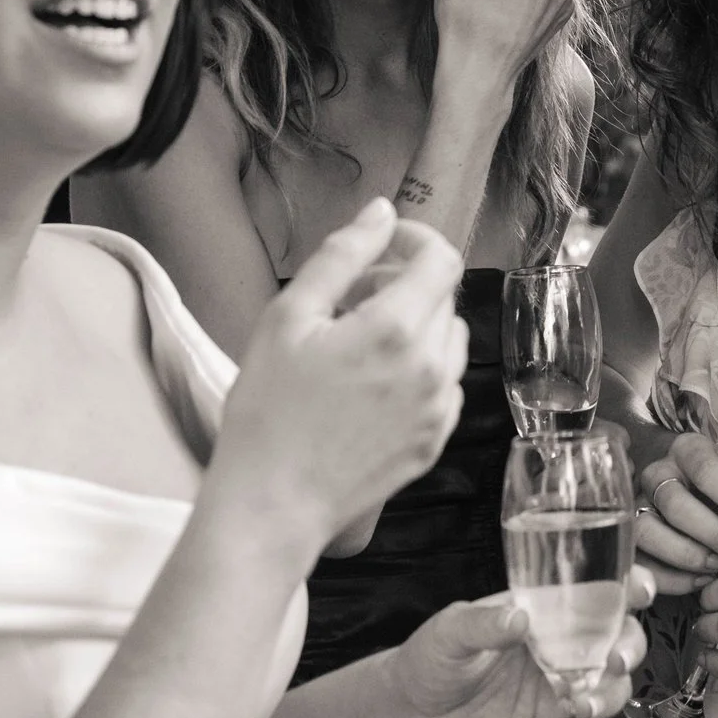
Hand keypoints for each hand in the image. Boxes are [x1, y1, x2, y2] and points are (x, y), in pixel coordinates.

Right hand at [207, 200, 467, 558]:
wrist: (272, 505)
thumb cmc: (267, 410)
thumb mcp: (288, 317)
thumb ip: (342, 255)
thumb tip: (381, 212)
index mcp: (398, 328)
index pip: (442, 259)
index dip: (416, 240)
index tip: (383, 247)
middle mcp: (433, 367)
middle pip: (443, 297)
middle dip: (405, 283)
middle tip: (350, 301)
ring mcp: (439, 409)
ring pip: (449, 341)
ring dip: (417, 327)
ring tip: (361, 344)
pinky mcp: (435, 441)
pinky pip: (445, 385)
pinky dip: (420, 371)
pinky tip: (372, 386)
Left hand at [389, 567, 655, 717]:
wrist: (412, 715)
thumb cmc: (432, 656)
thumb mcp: (451, 631)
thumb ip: (483, 623)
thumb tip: (519, 617)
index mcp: (547, 613)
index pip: (599, 594)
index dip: (629, 587)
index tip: (640, 591)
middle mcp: (566, 649)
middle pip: (620, 642)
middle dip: (629, 649)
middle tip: (614, 662)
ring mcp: (563, 691)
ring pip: (612, 690)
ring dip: (611, 697)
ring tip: (584, 708)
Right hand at [632, 433, 717, 592]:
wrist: (676, 479)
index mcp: (690, 450)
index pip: (705, 466)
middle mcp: (658, 473)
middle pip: (675, 503)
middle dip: (714, 534)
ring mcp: (636, 504)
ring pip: (648, 531)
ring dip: (686, 556)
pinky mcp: (627, 535)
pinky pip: (639, 559)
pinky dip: (668, 576)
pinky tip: (697, 583)